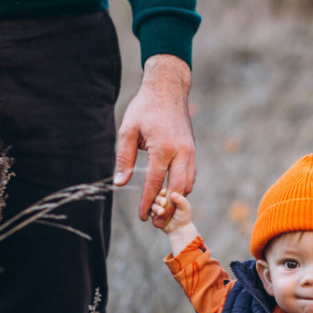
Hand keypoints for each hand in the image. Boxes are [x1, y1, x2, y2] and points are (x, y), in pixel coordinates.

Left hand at [114, 54, 195, 220]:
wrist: (168, 89)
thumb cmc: (145, 108)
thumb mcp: (128, 131)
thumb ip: (124, 158)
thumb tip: (120, 183)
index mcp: (163, 147)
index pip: (155, 182)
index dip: (148, 202)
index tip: (143, 217)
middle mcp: (181, 152)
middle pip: (177, 190)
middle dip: (168, 209)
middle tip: (157, 223)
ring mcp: (190, 152)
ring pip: (187, 185)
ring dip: (177, 200)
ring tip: (163, 210)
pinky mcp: (193, 151)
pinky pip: (191, 176)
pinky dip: (182, 188)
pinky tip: (170, 193)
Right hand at [150, 189, 192, 233]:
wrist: (179, 229)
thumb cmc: (184, 216)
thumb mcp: (185, 207)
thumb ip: (180, 200)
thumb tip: (173, 194)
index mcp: (170, 195)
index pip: (163, 190)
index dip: (162, 191)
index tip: (164, 193)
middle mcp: (162, 200)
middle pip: (157, 197)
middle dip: (159, 200)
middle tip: (164, 204)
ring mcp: (157, 207)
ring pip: (152, 204)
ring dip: (156, 208)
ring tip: (161, 212)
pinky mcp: (154, 214)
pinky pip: (149, 212)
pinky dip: (152, 213)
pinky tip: (156, 215)